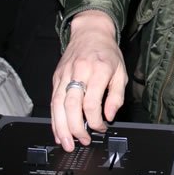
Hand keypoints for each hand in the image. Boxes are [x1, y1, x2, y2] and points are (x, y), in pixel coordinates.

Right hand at [50, 10, 126, 151]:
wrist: (90, 31)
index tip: (101, 127)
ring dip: (61, 128)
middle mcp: (79, 72)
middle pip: (72, 105)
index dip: (96, 120)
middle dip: (75, 128)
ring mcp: (65, 74)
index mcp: (98, 70)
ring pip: (58, 105)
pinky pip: (53, 101)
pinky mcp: (56, 77)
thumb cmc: (107, 52)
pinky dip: (54, 118)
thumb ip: (116, 96)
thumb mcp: (121, 72)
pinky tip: (58, 131)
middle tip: (82, 141)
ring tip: (67, 143)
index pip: (92, 102)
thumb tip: (109, 116)